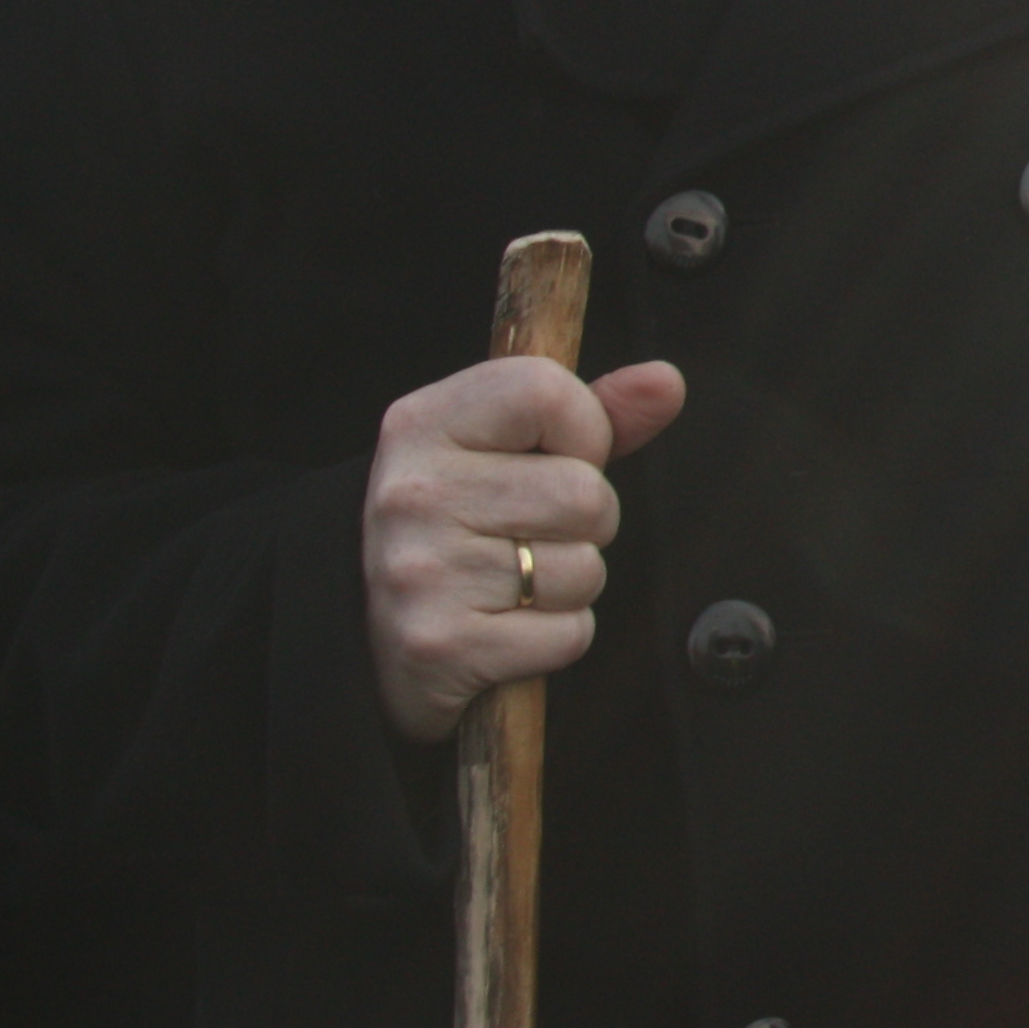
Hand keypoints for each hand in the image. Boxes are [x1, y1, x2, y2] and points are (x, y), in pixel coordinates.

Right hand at [361, 355, 686, 745]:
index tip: (557, 458)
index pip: (545, 392)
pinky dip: (557, 637)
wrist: (363, 630)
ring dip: (572, 583)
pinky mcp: (441, 645)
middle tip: (532, 534)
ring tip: (515, 582)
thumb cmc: (457, 527)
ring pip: (585, 569)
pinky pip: (568, 634)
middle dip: (587, 522)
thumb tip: (665, 381)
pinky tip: (508, 627)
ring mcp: (421, 571)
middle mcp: (413, 493)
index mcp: (421, 425)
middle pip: (585, 495)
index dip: (583, 430)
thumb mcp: (504, 451)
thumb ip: (590, 413)